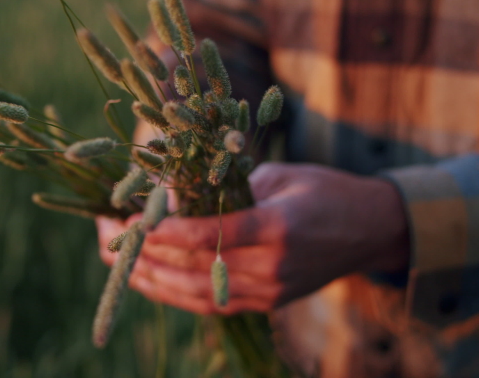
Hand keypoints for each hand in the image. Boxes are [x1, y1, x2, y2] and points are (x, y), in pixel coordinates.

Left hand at [96, 162, 409, 314]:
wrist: (372, 230)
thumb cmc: (324, 190)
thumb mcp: (279, 174)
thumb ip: (228, 185)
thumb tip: (171, 189)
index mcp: (278, 227)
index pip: (211, 236)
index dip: (165, 232)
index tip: (129, 224)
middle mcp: (273, 267)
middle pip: (195, 269)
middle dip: (144, 255)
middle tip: (106, 239)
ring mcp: (271, 291)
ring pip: (198, 294)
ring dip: (151, 280)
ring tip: (115, 264)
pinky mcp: (268, 303)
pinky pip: (213, 304)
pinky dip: (176, 293)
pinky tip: (149, 280)